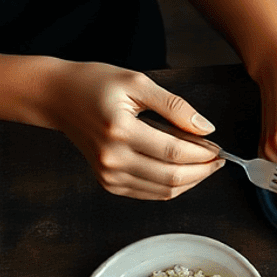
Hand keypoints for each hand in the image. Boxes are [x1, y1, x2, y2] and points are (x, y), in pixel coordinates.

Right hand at [38, 62, 223, 199]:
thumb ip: (174, 106)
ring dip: (191, 181)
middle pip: (173, 177)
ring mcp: (110, 175)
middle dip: (202, 172)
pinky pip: (151, 193)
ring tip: (203, 165)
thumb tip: (207, 130)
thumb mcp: (136, 83)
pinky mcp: (109, 184)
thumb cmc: (95, 84)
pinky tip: (182, 172)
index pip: (174, 153)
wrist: (57, 97)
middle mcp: (113, 159)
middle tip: (217, 160)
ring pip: (165, 191)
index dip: (203, 155)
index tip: (218, 149)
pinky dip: (173, 186)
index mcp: (120, 130)